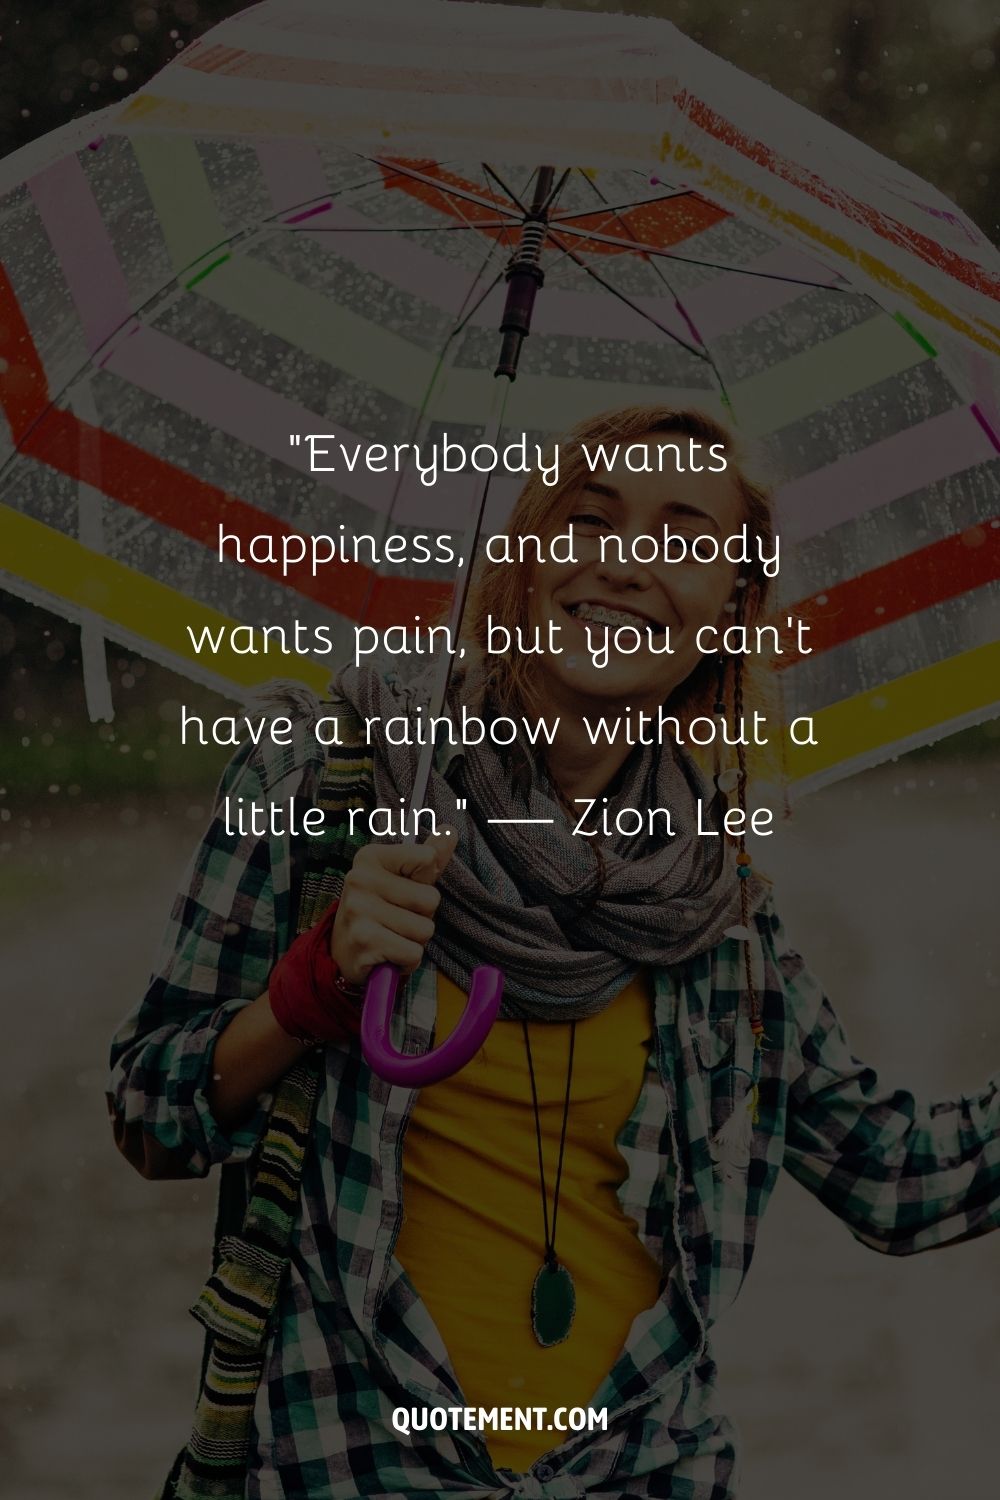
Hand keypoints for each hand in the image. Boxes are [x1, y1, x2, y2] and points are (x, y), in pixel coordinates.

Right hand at [330, 829, 455, 984]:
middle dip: (422, 916)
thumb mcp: (401, 880)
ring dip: (415, 941)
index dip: (425, 883)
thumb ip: (427, 858)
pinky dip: (407, 961)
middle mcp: (360, 879)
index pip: (427, 859)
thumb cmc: (380, 912)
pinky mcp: (365, 940)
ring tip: (391, 937)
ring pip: (425, 929)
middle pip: (431, 899)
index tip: (402, 891)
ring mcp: (360, 909)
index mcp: (370, 857)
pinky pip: (414, 953)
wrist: (342, 953)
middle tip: (396, 921)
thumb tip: (450, 831)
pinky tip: (388, 955)